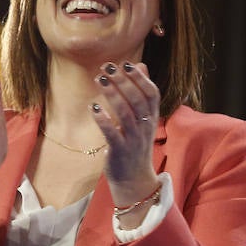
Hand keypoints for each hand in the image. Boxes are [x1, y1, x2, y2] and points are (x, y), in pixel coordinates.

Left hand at [89, 61, 160, 223]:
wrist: (135, 182)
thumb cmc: (135, 146)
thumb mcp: (142, 120)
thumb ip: (141, 93)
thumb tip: (141, 65)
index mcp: (151, 119)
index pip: (152, 94)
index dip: (140, 78)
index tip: (126, 63)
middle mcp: (145, 128)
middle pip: (138, 100)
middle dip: (124, 81)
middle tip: (108, 67)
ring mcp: (133, 140)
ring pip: (125, 114)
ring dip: (112, 95)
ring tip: (99, 80)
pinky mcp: (119, 151)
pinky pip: (112, 133)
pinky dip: (103, 119)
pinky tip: (93, 107)